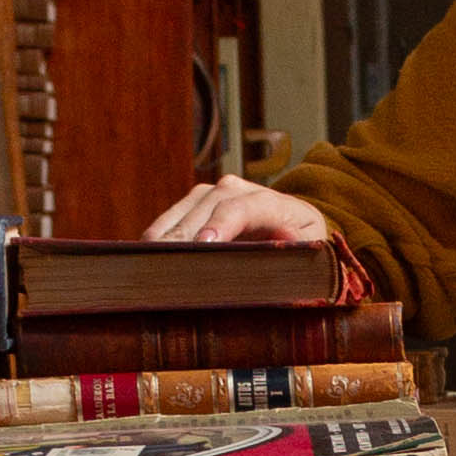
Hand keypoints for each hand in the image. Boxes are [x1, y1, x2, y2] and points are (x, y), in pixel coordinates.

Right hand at [144, 174, 333, 245]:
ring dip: (167, 235)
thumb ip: (297, 259)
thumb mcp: (309, 260)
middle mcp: (244, 191)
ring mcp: (217, 193)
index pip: (248, 207)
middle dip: (187, 235)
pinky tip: (146, 257)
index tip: (205, 243)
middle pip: (209, 205)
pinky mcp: (197, 203)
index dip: (224, 223)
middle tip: (165, 264)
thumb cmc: (302, 254)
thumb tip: (281, 254)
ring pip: (186, 209)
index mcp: (280, 205)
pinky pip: (174, 217)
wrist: (294, 233)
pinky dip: (159, 236)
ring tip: (149, 263)